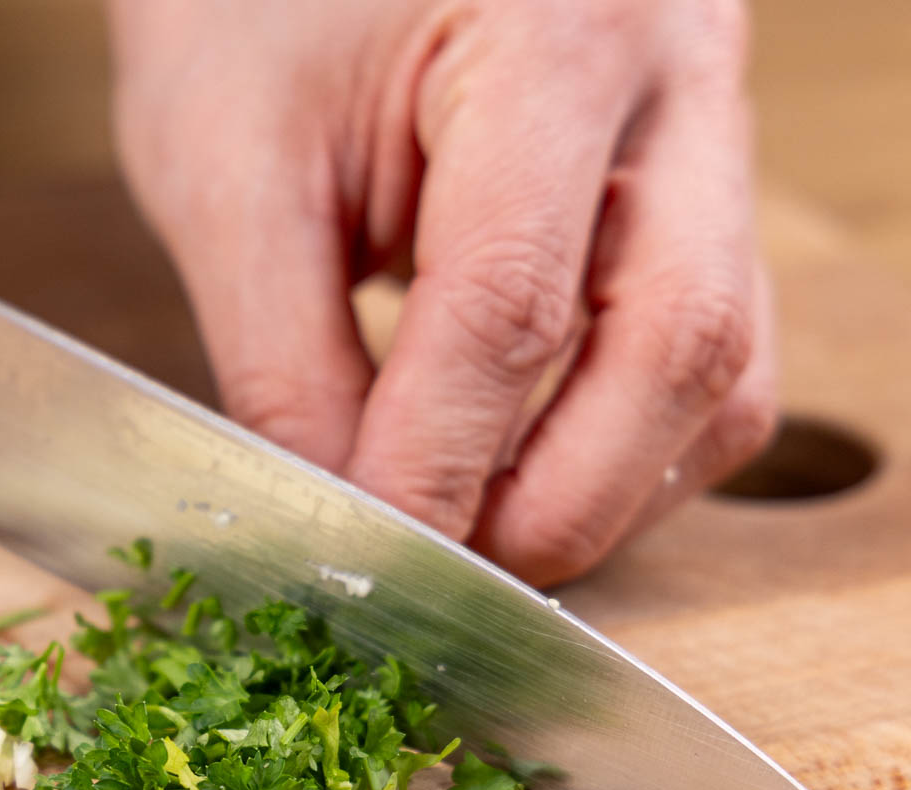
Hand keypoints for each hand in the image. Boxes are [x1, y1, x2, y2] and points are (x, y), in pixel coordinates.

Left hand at [108, 0, 775, 584]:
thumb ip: (280, 364)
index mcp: (555, 33)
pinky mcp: (694, 192)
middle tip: (438, 577)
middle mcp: (675, 76)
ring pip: (719, 368)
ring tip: (471, 535)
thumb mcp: (226, 171)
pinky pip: (705, 356)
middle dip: (556, 501)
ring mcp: (706, 133)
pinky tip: (518, 476)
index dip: (438, 463)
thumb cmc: (251, 7)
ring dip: (602, 489)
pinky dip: (617, 447)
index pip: (514, 302)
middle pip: (678, 344)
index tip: (367, 561)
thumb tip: (339, 525)